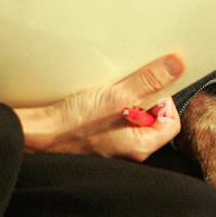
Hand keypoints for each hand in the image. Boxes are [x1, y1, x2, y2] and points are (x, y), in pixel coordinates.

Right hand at [13, 54, 183, 160]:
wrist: (40, 134)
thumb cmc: (75, 124)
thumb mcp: (118, 96)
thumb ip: (149, 82)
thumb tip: (176, 67)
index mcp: (141, 145)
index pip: (171, 122)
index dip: (165, 101)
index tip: (151, 87)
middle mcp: (129, 149)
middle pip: (152, 118)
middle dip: (144, 97)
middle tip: (128, 86)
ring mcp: (113, 144)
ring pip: (131, 116)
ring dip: (125, 99)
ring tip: (111, 89)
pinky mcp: (97, 137)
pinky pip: (114, 118)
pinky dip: (110, 104)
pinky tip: (97, 96)